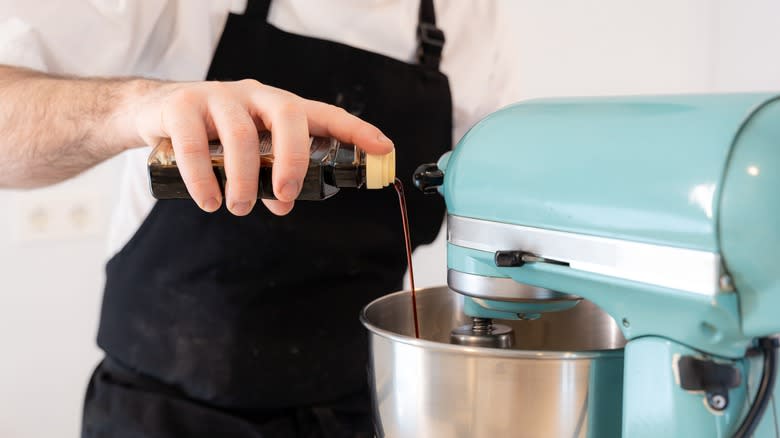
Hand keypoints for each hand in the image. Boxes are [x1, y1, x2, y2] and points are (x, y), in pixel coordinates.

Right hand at [126, 79, 393, 215]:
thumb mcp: (249, 154)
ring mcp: (217, 97)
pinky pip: (193, 143)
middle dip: (294, 159)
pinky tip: (209, 201)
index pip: (324, 114)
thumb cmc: (213, 135)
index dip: (356, 131)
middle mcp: (254, 96)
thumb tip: (285, 202)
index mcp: (278, 107)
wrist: (154, 111)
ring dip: (244, 179)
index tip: (384, 150)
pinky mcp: (181, 106)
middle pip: (287, 115)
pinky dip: (202, 178)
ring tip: (240, 208)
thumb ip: (270, 176)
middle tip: (286, 196)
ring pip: (240, 134)